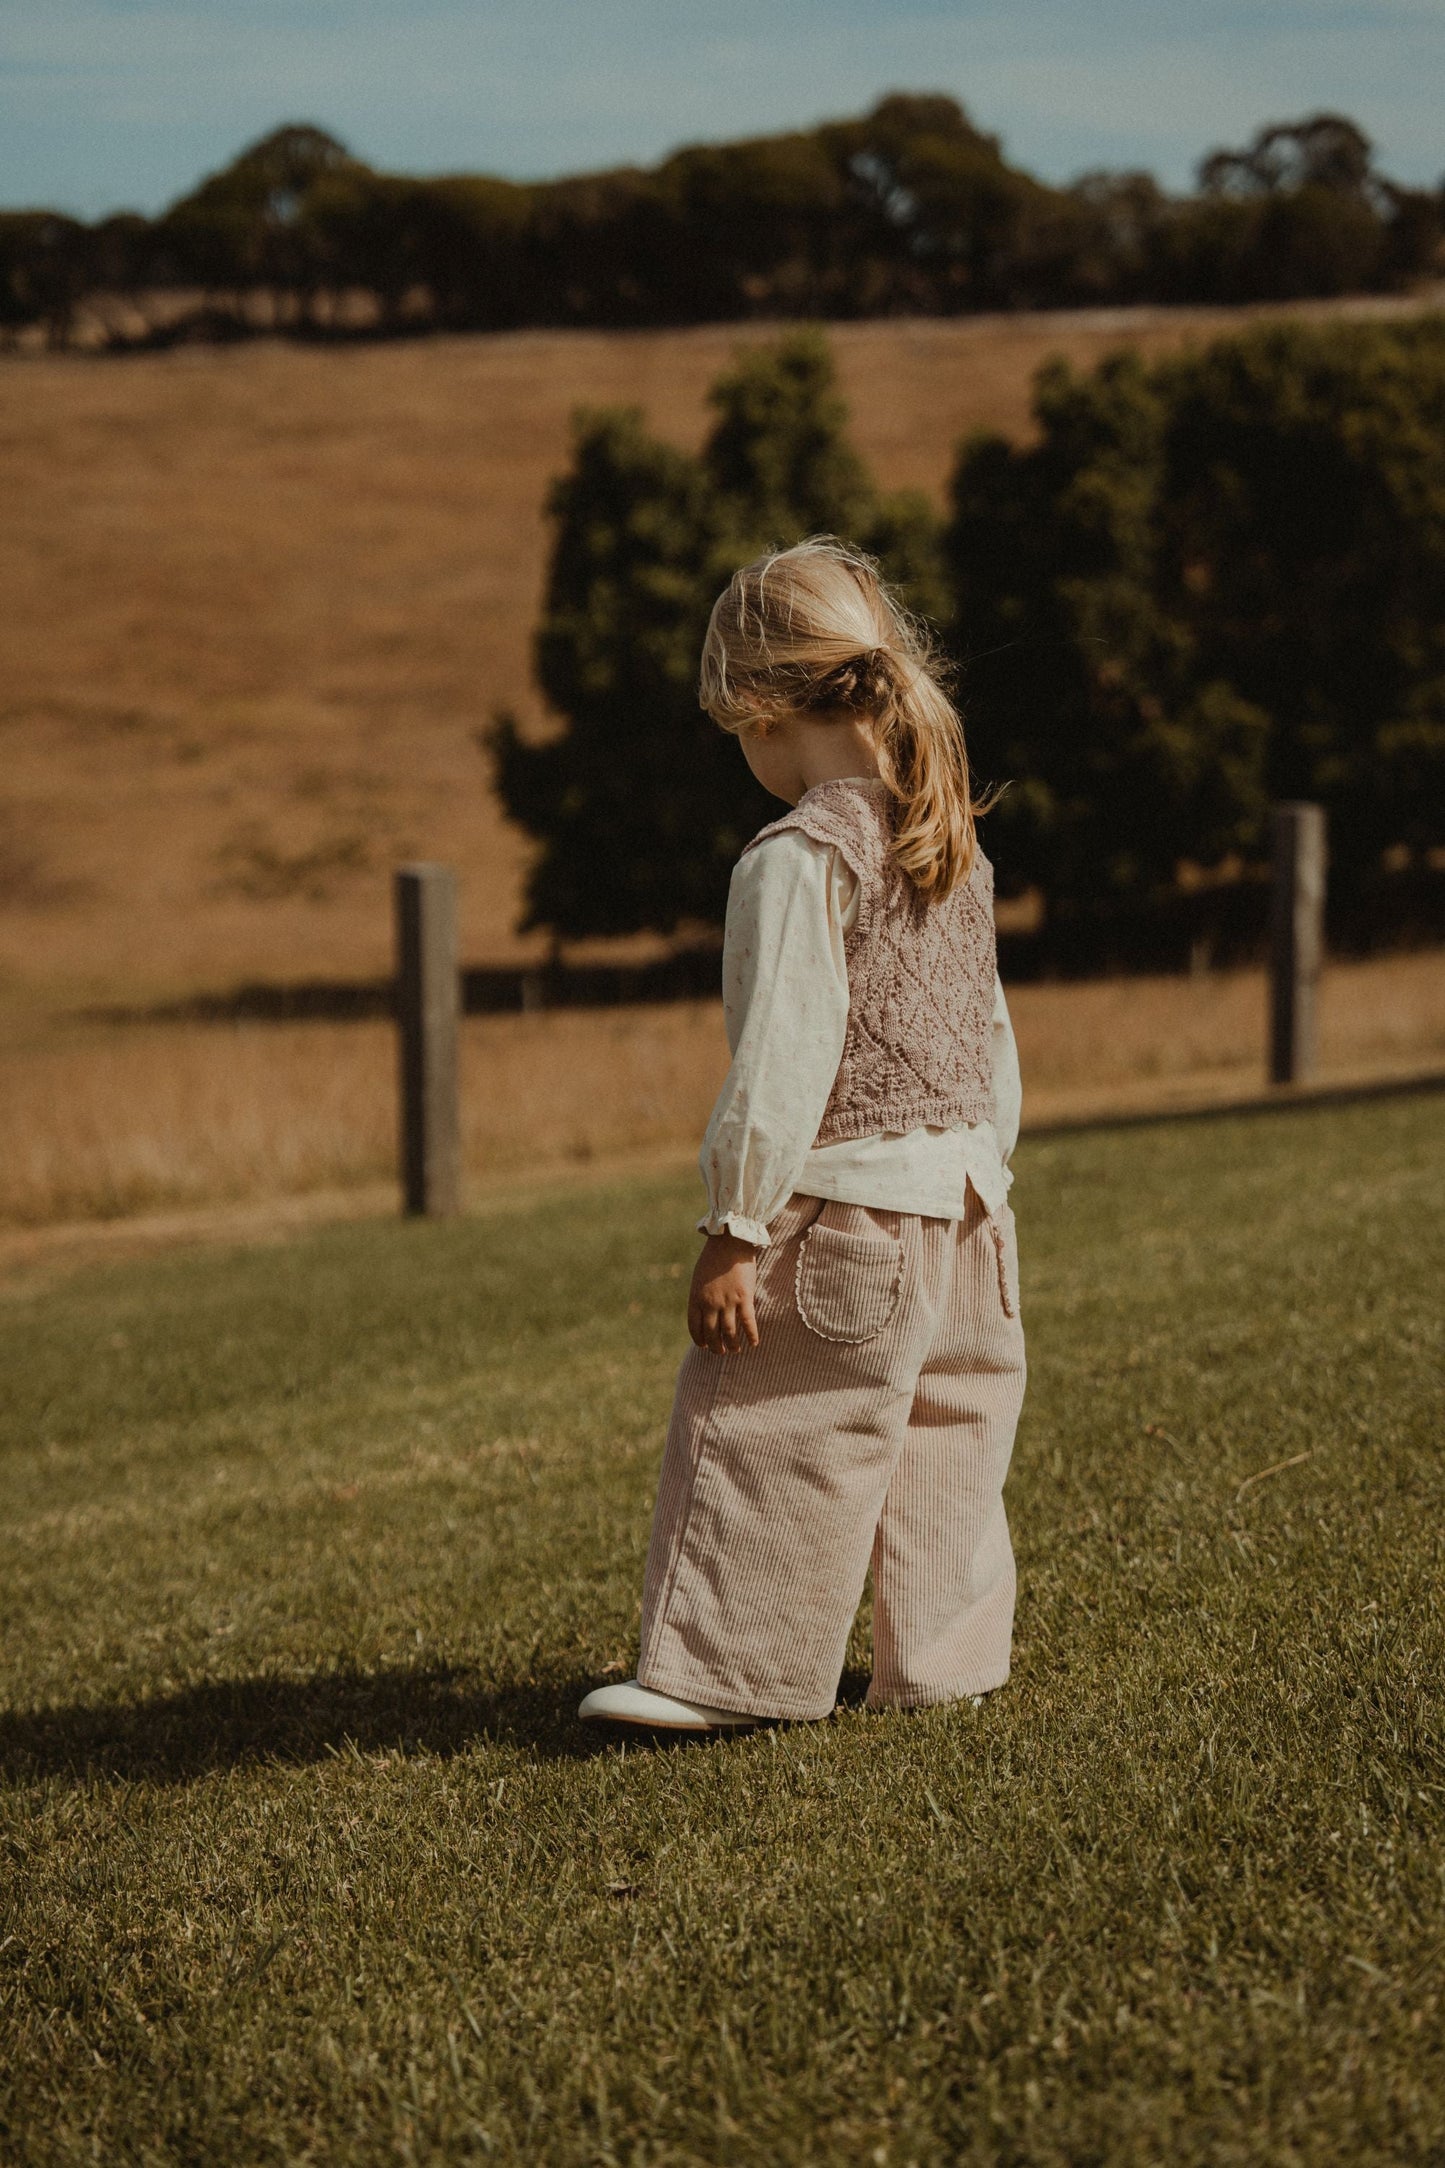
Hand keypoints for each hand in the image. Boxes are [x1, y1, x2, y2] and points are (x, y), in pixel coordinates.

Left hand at [688, 1232, 759, 1354]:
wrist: (730, 1242)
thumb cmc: (714, 1257)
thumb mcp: (699, 1278)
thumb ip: (701, 1295)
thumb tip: (705, 1311)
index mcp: (696, 1298)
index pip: (695, 1327)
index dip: (700, 1340)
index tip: (705, 1345)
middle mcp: (710, 1303)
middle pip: (712, 1333)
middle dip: (716, 1346)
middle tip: (721, 1352)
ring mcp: (728, 1301)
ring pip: (729, 1332)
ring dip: (732, 1344)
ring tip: (735, 1350)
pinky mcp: (744, 1297)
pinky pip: (748, 1322)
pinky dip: (751, 1335)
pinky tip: (754, 1343)